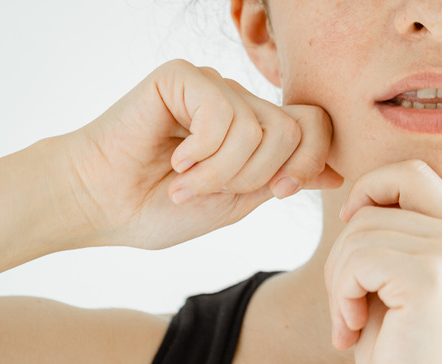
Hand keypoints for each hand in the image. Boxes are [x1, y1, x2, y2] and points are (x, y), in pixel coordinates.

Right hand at [68, 59, 342, 248]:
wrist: (103, 206)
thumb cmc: (162, 208)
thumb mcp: (239, 201)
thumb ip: (284, 180)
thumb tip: (337, 174)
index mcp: (257, 131)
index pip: (317, 127)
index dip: (310, 164)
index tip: (279, 192)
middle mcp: (239, 103)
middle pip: (296, 129)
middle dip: (260, 175)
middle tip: (214, 191)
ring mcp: (213, 86)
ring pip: (262, 127)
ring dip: (224, 171)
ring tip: (187, 182)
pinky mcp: (184, 76)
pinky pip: (224, 114)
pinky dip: (202, 153)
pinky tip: (174, 160)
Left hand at [324, 160, 441, 363]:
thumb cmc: (398, 351)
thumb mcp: (393, 281)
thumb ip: (388, 236)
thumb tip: (354, 199)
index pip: (411, 171)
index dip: (370, 189)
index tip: (352, 229)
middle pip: (375, 201)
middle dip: (344, 245)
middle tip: (345, 293)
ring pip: (358, 233)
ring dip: (338, 280)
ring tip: (349, 319)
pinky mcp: (431, 278)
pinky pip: (357, 260)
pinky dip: (339, 296)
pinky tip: (350, 330)